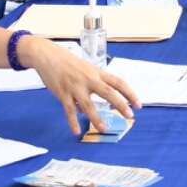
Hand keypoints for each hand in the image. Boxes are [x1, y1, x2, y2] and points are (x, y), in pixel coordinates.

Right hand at [27, 39, 141, 136]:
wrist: (48, 55)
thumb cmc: (68, 62)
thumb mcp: (84, 70)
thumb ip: (90, 88)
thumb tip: (86, 111)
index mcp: (97, 72)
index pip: (118, 82)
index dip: (130, 93)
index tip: (138, 104)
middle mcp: (88, 79)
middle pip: (108, 92)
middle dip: (120, 104)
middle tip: (129, 115)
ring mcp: (75, 86)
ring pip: (88, 104)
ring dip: (96, 118)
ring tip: (104, 128)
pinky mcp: (62, 93)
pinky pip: (69, 110)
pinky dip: (72, 121)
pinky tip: (76, 131)